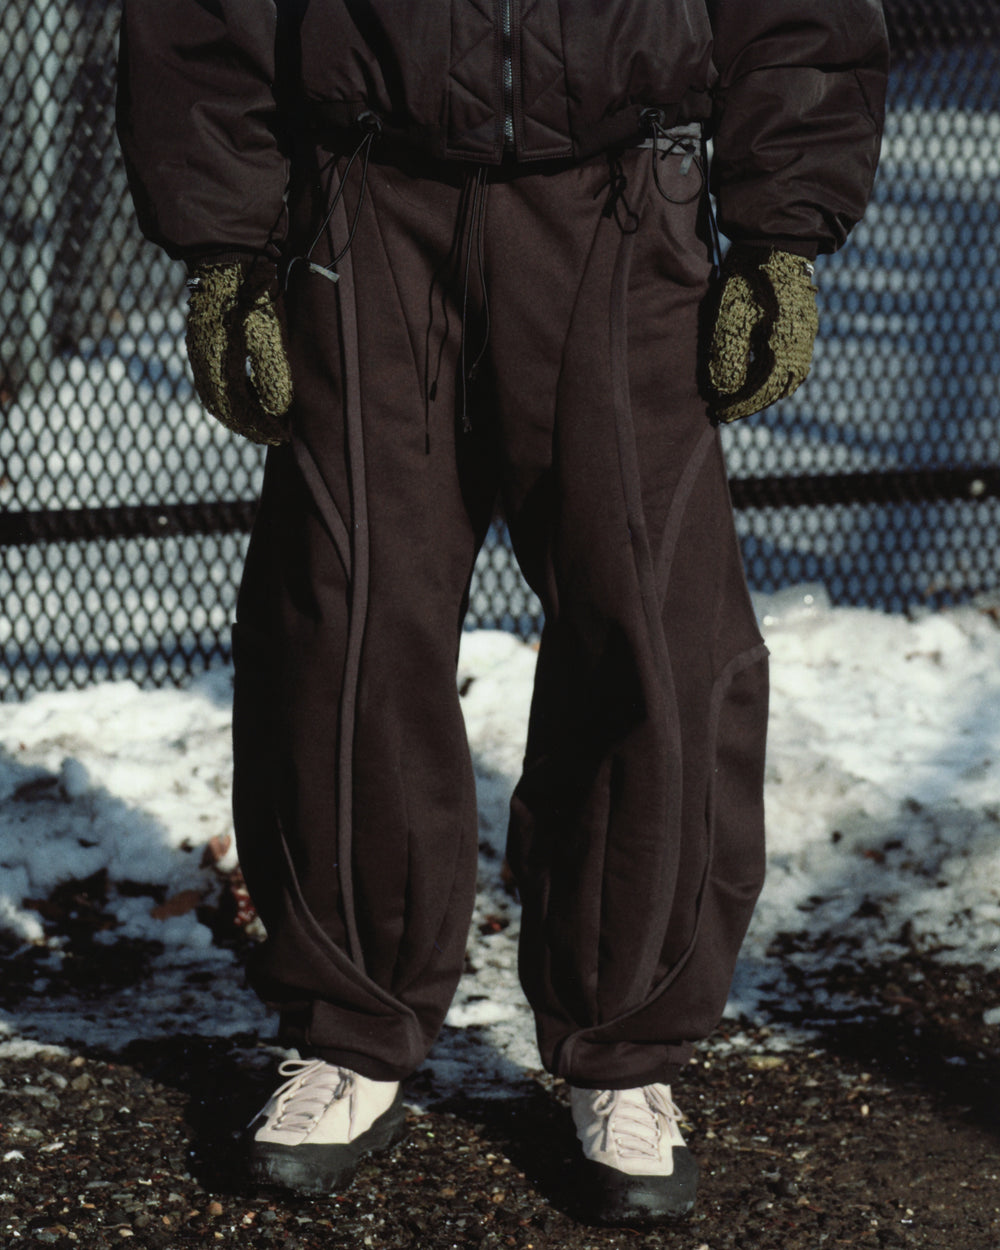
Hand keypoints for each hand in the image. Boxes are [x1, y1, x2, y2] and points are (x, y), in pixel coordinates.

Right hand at [185, 259, 292, 444]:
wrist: (228, 256)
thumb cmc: (252, 295)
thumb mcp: (269, 334)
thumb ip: (274, 375)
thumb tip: (278, 411)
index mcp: (216, 363)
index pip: (236, 410)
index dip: (260, 427)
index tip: (283, 436)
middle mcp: (202, 361)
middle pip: (223, 408)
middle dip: (249, 426)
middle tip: (275, 436)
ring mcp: (199, 351)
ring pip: (216, 397)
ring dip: (240, 413)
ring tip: (266, 420)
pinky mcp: (203, 342)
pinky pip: (213, 381)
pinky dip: (232, 396)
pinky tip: (252, 395)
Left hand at [707, 246, 818, 422]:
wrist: (775, 242)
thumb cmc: (749, 277)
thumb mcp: (731, 315)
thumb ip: (729, 355)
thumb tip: (725, 390)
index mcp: (785, 343)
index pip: (763, 388)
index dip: (740, 405)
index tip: (719, 413)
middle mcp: (801, 343)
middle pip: (778, 388)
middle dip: (751, 404)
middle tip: (726, 412)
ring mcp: (805, 335)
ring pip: (788, 378)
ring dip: (764, 393)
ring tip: (739, 400)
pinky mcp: (803, 327)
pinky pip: (793, 363)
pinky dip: (775, 378)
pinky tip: (756, 378)